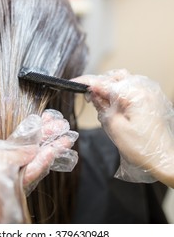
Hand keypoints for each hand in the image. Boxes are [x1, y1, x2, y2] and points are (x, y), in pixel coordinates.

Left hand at [0, 109, 78, 222]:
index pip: (14, 132)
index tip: (44, 118)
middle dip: (44, 134)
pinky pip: (32, 171)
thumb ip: (18, 150)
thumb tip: (34, 147)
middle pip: (27, 143)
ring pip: (34, 157)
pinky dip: (43, 161)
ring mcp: (9, 172)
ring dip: (50, 147)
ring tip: (66, 137)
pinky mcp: (16, 186)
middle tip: (60, 125)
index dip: (30, 125)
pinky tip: (54, 151)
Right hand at [72, 69, 173, 186]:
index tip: (73, 82)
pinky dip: (119, 93)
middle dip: (99, 84)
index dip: (86, 82)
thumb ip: (101, 105)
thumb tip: (92, 91)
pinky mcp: (150, 99)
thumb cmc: (141, 147)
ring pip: (123, 80)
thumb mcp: (114, 126)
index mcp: (135, 94)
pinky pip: (131, 88)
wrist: (163, 159)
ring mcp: (149, 93)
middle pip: (114, 77)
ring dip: (109, 87)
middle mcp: (144, 88)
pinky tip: (114, 105)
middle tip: (89, 98)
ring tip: (102, 102)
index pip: (104, 83)